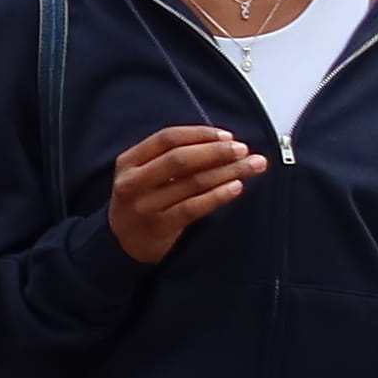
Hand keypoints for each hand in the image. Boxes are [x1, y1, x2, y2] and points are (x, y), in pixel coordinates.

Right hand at [105, 123, 263, 264]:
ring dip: (227, 172)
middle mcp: (134, 182)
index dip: (200, 134)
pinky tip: (237, 187)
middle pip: (180, 159)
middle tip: (244, 150)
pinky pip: (193, 208)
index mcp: (129, 161)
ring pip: (192, 183)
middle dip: (217, 151)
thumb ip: (170, 157)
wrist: (124, 242)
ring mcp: (145, 206)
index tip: (228, 136)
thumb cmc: (143, 199)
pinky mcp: (159, 227)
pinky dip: (218, 196)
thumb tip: (222, 142)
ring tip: (253, 166)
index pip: (167, 138)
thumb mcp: (144, 173)